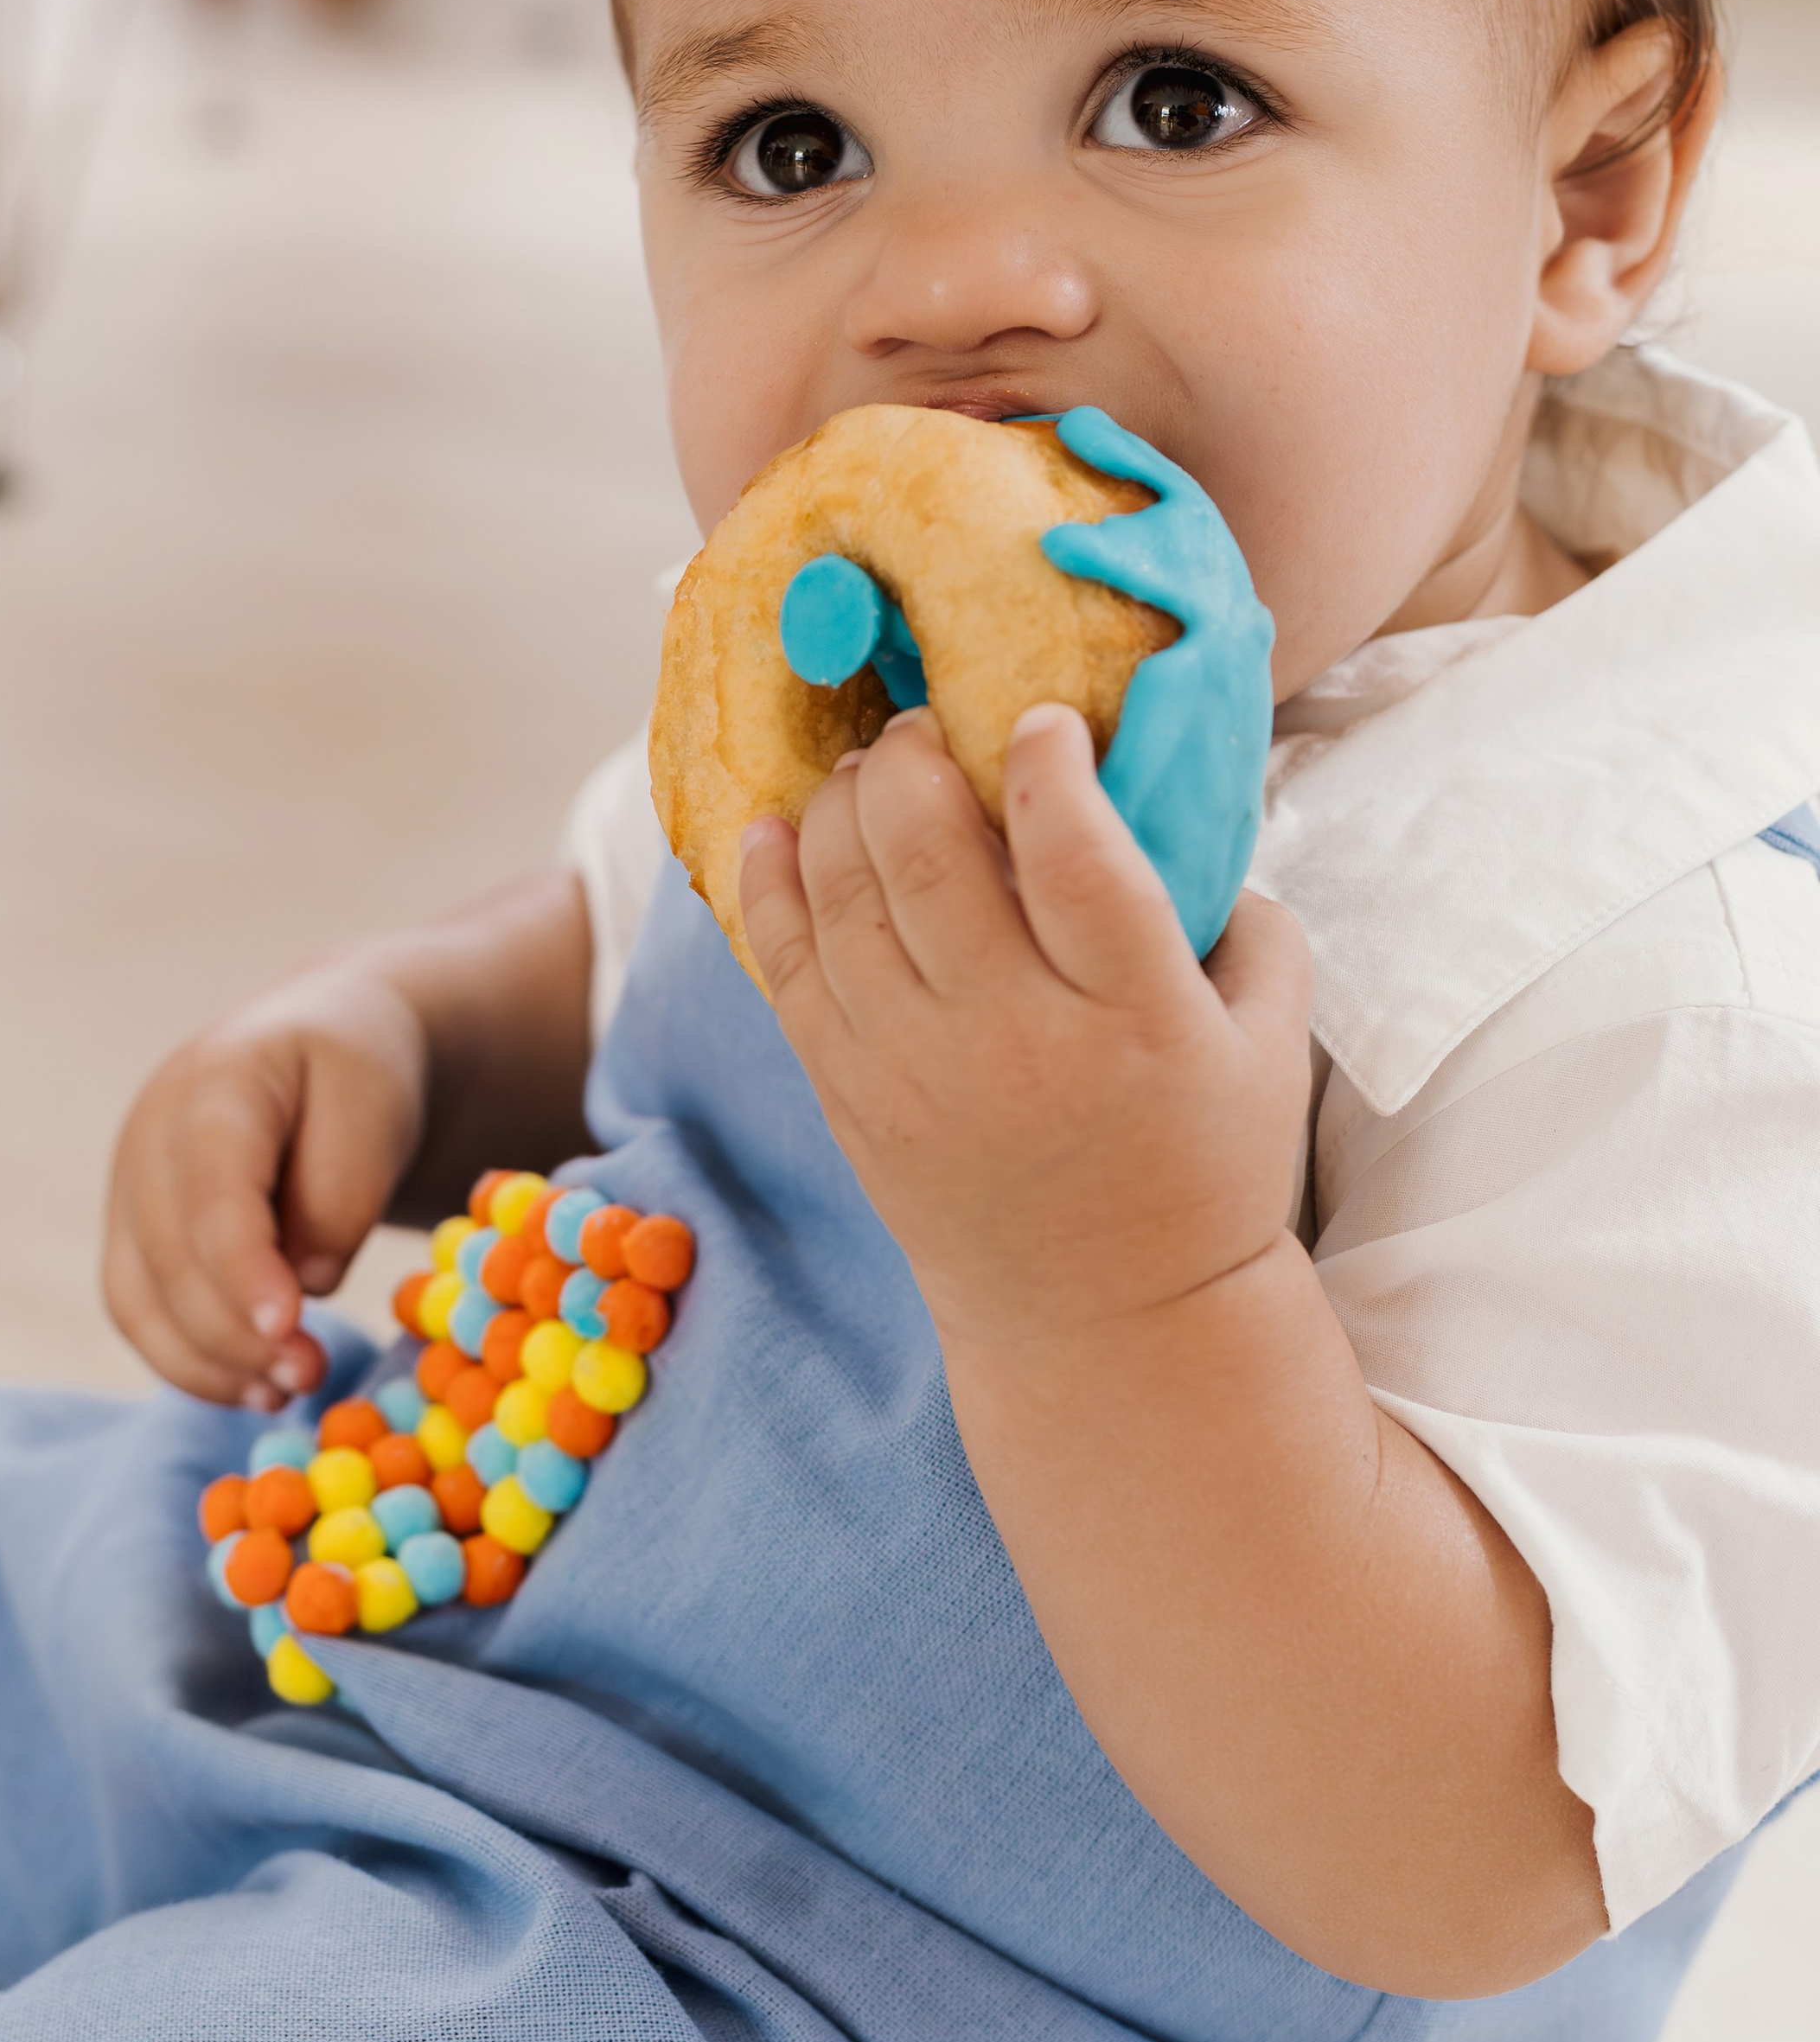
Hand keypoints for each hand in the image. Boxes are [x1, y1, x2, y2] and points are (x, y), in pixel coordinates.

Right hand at [103, 964, 423, 1407]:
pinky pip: (141, 1315)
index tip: (288, 1327)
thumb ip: (343, 1193)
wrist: (319, 1049)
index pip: (212, 1189)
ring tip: (290, 1389)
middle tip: (313, 1374)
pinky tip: (255, 1387)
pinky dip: (192, 1364)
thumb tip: (307, 1282)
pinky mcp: (131, 1236)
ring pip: (139, 1299)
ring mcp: (128, 1187)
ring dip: (211, 1362)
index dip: (242, 1268)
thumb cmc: (355, 1076)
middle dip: (238, 1332)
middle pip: (172, 1255)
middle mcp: (148, 1136)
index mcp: (213, 1084)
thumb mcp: (376, 1107)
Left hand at [737, 703, 1312, 1352]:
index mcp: (1134, 1017)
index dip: (1046, 762)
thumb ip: (1247, 922)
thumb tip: (1184, 806)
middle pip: (929, 856)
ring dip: (843, 805)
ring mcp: (915, 1072)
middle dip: (915, 758)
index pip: (1075, 855)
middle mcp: (1012, 1041)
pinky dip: (771, 883)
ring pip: (843, 897)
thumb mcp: (1270, 1047)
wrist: (1109, 1324)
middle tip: (927, 726)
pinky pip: (787, 967)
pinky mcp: (850, 1099)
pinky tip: (778, 826)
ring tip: (871, 768)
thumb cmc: (1202, 1170)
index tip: (1039, 718)